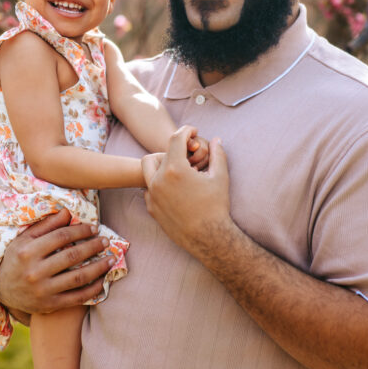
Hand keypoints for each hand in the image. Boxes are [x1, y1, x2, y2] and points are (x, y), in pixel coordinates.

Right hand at [0, 209, 114, 320]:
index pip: (61, 237)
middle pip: (72, 256)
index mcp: (28, 251)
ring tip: (110, 260)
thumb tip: (68, 212)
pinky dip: (93, 289)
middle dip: (93, 247)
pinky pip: (77, 297)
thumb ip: (46, 226)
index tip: (94, 228)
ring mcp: (43, 290)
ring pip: (78, 277)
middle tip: (106, 241)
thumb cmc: (16, 259)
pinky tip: (103, 280)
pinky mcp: (50, 306)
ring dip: (99, 268)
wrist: (1, 291)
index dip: (80, 231)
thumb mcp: (24, 239)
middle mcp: (35, 272)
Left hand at [141, 126, 231, 256]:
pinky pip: (150, 188)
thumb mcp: (220, 177)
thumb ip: (218, 154)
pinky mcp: (151, 208)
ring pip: (147, 170)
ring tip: (177, 171)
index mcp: (176, 169)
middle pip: (157, 153)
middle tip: (186, 156)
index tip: (193, 130)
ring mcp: (153, 195)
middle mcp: (159, 180)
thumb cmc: (216, 207)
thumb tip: (217, 140)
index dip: (186, 131)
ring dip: (160, 166)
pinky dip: (159, 184)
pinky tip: (175, 189)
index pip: (176, 139)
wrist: (208, 238)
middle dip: (171, 150)